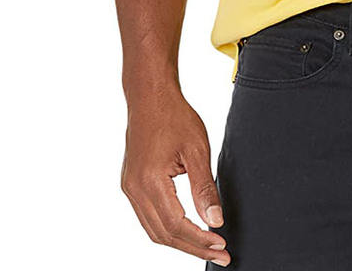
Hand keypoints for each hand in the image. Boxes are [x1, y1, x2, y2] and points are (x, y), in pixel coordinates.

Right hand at [120, 89, 229, 265]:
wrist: (150, 97)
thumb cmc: (174, 116)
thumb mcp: (198, 149)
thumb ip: (205, 188)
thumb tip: (214, 221)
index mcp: (149, 182)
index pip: (176, 225)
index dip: (199, 240)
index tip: (222, 246)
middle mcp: (134, 190)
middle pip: (163, 234)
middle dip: (193, 247)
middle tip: (220, 254)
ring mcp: (129, 188)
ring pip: (154, 230)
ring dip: (180, 241)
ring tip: (207, 246)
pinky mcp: (131, 184)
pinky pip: (148, 217)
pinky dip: (168, 228)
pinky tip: (187, 230)